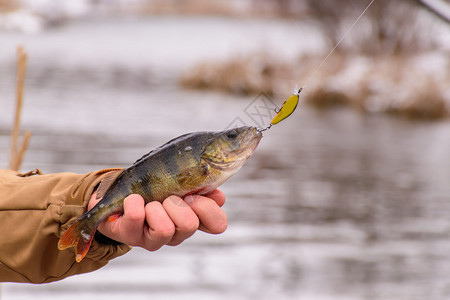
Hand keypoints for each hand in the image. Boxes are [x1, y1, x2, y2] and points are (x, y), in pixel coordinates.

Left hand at [87, 190, 226, 250]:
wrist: (119, 197)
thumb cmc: (154, 190)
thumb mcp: (179, 186)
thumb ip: (200, 189)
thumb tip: (218, 196)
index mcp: (194, 220)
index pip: (217, 224)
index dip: (208, 209)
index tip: (192, 195)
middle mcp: (177, 234)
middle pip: (190, 225)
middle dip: (176, 204)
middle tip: (166, 198)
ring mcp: (154, 240)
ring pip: (165, 229)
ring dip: (156, 207)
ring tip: (149, 203)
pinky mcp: (131, 236)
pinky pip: (137, 217)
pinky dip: (135, 203)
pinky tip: (133, 200)